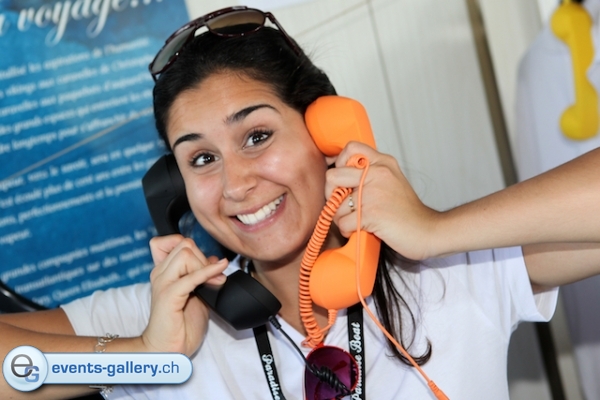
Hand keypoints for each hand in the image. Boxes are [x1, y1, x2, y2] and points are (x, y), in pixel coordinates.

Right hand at [142, 235, 227, 355]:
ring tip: (215, 282)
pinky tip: (219, 273)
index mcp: (164, 271)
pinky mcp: (168, 295)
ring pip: (186, 254)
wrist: (168, 349)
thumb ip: (203, 276)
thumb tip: (214, 259)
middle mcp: (160, 273)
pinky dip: (207, 272)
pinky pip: (191, 276)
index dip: (193, 247)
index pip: (174, 241)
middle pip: (184, 245)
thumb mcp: (197, 295)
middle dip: (203, 257)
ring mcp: (163, 283)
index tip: (204, 263)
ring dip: (205, 266)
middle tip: (214, 277)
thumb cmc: (181, 325)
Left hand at [326, 141, 440, 259]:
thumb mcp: (391, 180)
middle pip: (332, 176)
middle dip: (332, 195)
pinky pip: (342, 222)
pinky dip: (347, 230)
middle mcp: (378, 173)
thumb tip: (339, 171)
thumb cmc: (407, 211)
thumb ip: (369, 173)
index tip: (344, 180)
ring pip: (335, 204)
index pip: (350, 148)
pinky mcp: (371, 214)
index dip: (339, 164)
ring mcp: (374, 193)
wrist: (428, 231)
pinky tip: (361, 229)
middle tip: (345, 205)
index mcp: (383, 163)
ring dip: (341, 218)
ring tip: (358, 221)